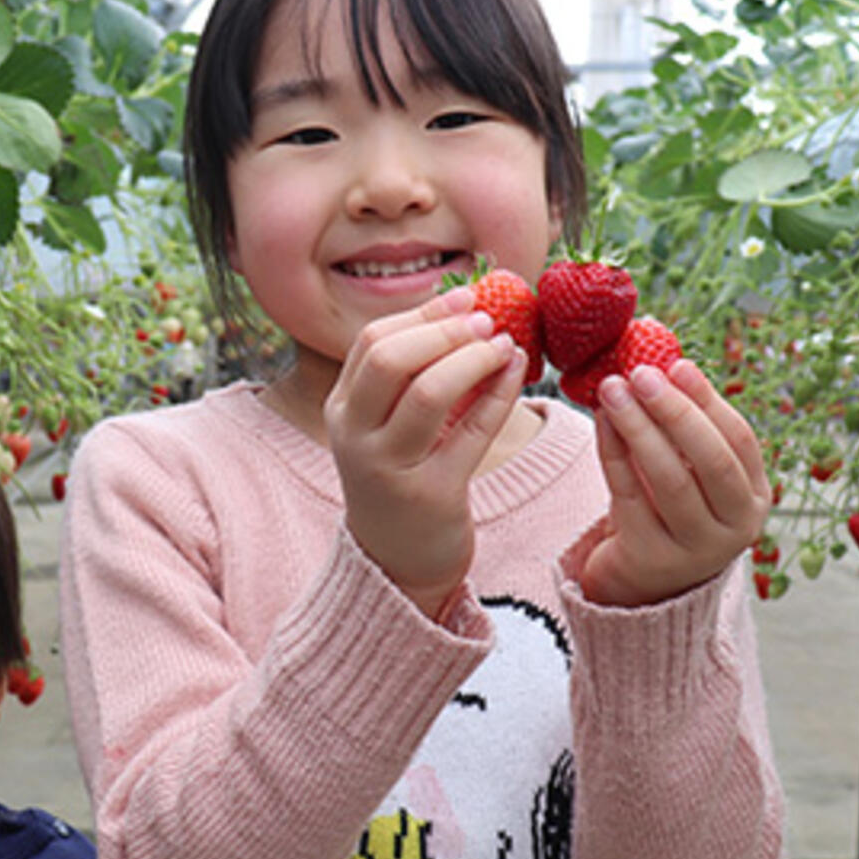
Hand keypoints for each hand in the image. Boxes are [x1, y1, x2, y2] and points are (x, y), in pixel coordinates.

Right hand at [324, 287, 528, 616]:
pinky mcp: (430, 494)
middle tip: (488, 318)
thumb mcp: (388, 425)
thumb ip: (412, 376)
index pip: (372, 343)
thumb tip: (467, 310)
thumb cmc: (403, 476)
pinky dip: (498, 396)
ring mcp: (388, 467)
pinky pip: (470, 433)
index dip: (423, 314)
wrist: (398, 560)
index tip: (466, 298)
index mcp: (341, 410)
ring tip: (505, 344)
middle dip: (444, 330)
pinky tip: (517, 373)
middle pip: (390, 360)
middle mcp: (354, 436)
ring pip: (427, 393)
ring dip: (472, 359)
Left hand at [578, 359, 770, 606]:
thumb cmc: (669, 511)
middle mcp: (735, 528)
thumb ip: (688, 430)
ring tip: (612, 388)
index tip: (677, 365)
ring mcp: (694, 549)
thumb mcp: (692, 475)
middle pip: (711, 461)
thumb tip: (665, 364)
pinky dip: (613, 453)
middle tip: (641, 373)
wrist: (642, 582)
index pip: (739, 441)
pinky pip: (628, 496)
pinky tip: (601, 421)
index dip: (708, 400)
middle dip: (675, 412)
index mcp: (753, 499)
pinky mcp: (650, 558)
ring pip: (669, 480)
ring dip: (639, 427)